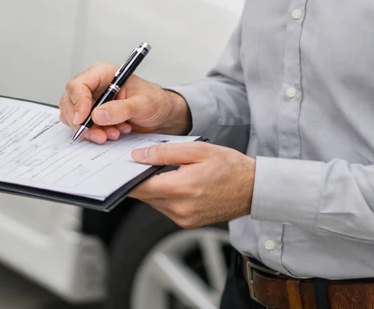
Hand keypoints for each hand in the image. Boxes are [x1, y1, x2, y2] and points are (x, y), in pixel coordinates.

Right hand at [59, 61, 191, 142]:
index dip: (78, 103)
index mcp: (102, 74)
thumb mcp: (143, 104)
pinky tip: (114, 133)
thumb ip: (122, 109)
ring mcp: (91, 102)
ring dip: (90, 130)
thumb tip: (98, 114)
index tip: (84, 119)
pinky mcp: (93, 116)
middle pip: (69, 102)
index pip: (78, 85)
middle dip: (82, 122)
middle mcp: (93, 86)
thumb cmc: (155, 101)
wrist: (161, 115)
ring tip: (113, 133)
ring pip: (73, 117)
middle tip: (99, 134)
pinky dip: (95, 134)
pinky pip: (83, 127)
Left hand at [130, 142, 255, 228]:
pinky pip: (165, 208)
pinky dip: (165, 195)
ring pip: (154, 202)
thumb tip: (139, 156)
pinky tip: (174, 182)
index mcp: (181, 189)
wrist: (253, 189)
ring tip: (164, 170)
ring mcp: (183, 219)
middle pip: (144, 195)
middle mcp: (179, 209)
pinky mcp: (187, 223)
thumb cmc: (230, 167)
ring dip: (154, 187)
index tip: (120, 165)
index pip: (139, 187)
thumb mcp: (197, 150)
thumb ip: (164, 153)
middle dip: (141, 178)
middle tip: (143, 161)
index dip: (126, 175)